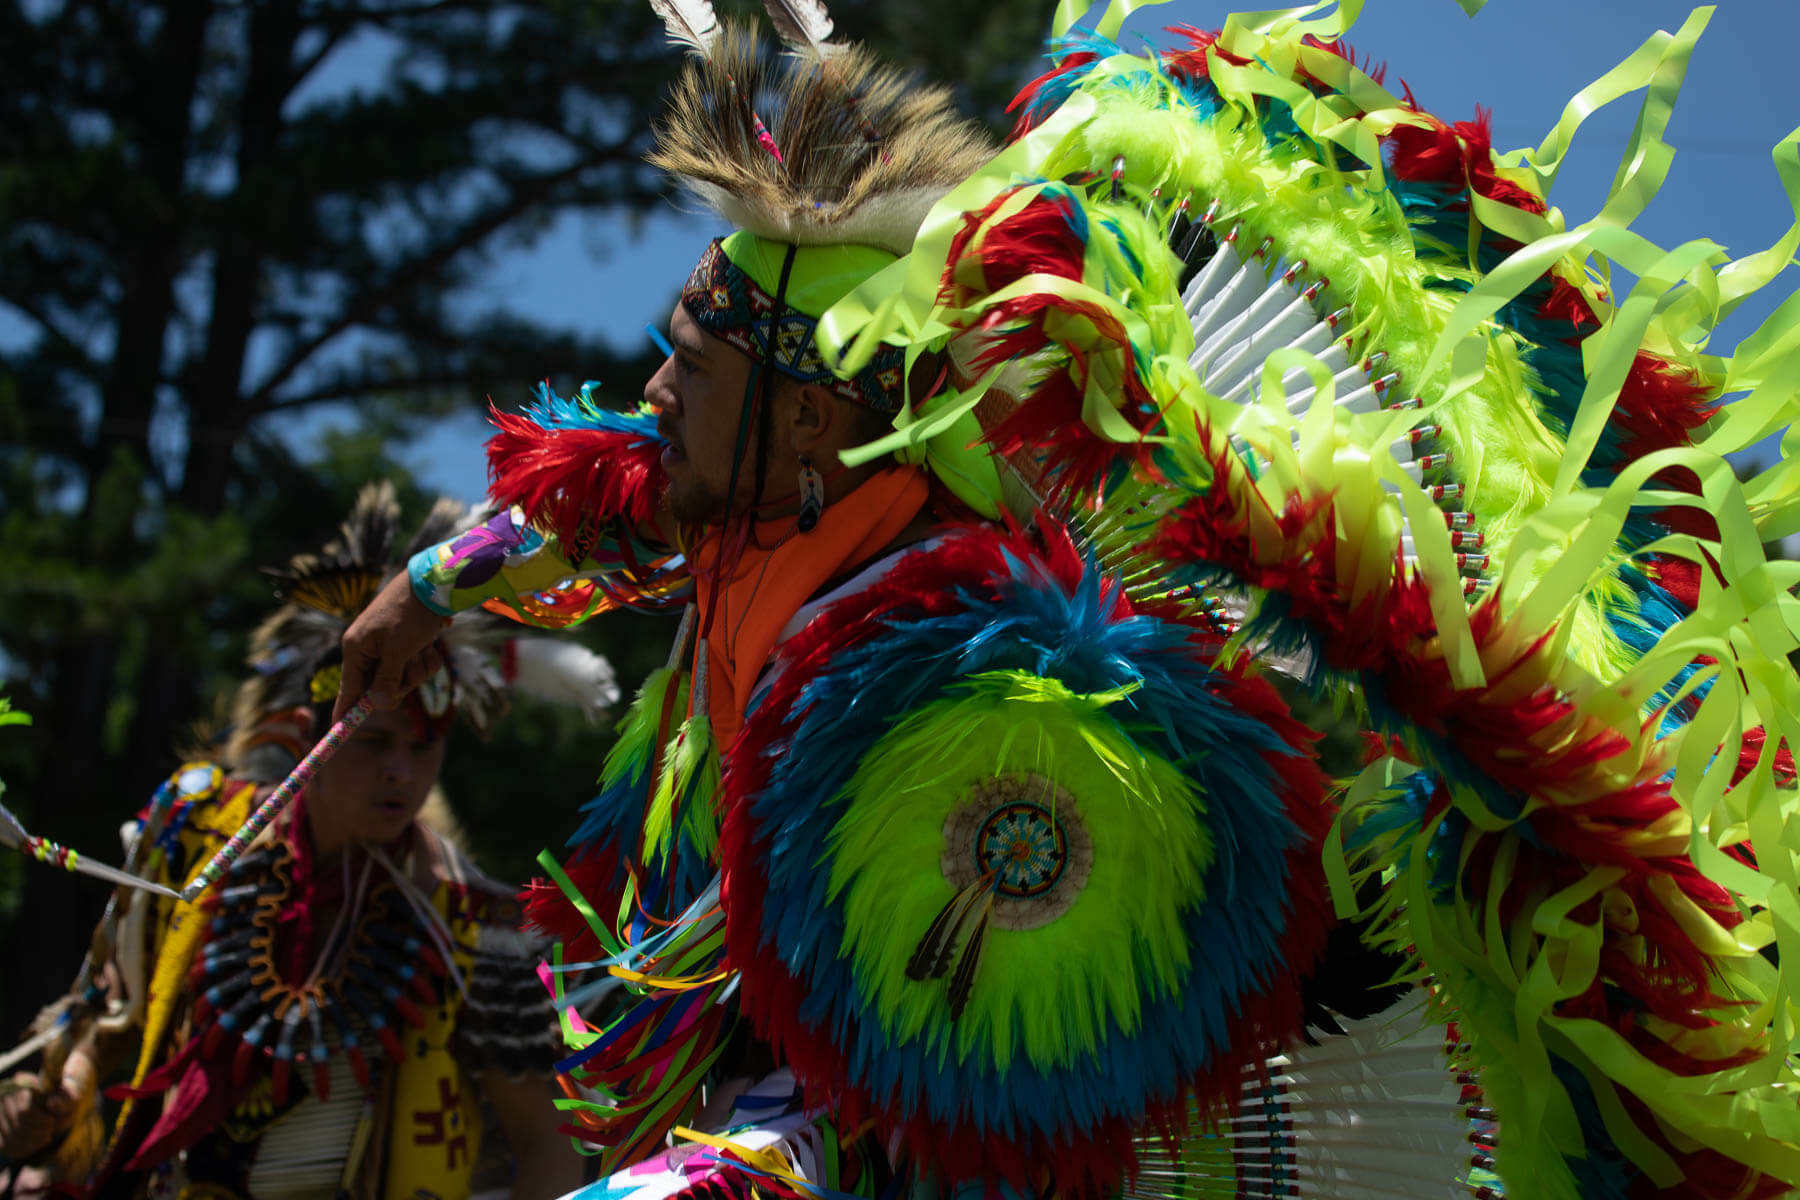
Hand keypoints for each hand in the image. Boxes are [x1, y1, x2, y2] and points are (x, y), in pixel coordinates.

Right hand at [0, 1075, 71, 1161]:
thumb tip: (52, 1102)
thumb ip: (66, 1099)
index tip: (52, 1122)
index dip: (41, 1122)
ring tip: (43, 1138)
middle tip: (49, 1133)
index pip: (25, 1111)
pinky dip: (21, 1150)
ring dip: (31, 1144)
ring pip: (10, 1139)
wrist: (50, 1101)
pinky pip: (5, 1146)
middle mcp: (5, 1098)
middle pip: (18, 1127)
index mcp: (22, 1085)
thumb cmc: (60, 1100)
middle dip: (37, 1134)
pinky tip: (33, 1144)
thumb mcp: (69, 1098)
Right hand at [332, 572, 450, 721]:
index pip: (348, 689)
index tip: (338, 730)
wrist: (432, 584)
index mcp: (357, 649)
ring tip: (422, 646)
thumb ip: (387, 678)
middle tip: (411, 665)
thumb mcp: (398, 649)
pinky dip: (427, 660)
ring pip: (404, 679)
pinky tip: (431, 644)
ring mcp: (388, 649)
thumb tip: (376, 704)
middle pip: (381, 689)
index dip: (345, 711)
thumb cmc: (411, 613)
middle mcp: (369, 651)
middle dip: (402, 681)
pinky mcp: (407, 646)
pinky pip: (418, 668)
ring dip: (418, 668)